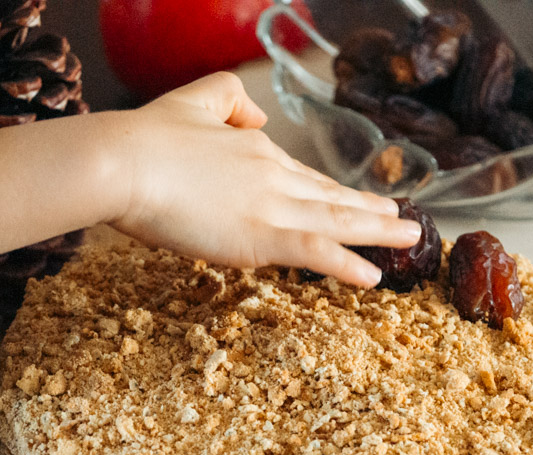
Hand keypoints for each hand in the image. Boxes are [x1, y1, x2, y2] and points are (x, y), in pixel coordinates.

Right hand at [105, 72, 420, 286]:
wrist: (123, 163)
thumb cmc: (145, 138)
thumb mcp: (192, 99)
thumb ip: (230, 100)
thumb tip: (257, 120)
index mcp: (256, 148)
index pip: (304, 176)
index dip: (334, 191)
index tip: (357, 201)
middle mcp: (274, 175)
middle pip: (331, 197)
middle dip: (370, 210)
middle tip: (402, 219)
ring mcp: (272, 206)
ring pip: (337, 221)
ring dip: (377, 231)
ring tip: (410, 238)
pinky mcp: (261, 237)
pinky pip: (317, 252)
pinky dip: (348, 265)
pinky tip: (373, 276)